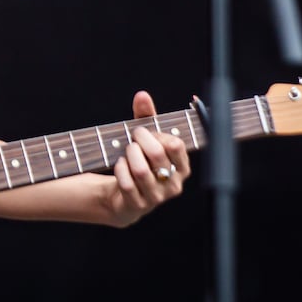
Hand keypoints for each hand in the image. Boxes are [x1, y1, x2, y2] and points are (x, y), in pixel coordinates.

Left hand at [106, 90, 190, 227]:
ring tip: (126, 152)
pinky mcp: (139, 205)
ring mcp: (157, 197)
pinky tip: (120, 165)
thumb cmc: (140, 162)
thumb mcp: (145, 138)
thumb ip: (146, 115)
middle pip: (157, 154)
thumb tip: (142, 96)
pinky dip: (119, 169)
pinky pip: (127, 183)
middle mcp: (174, 184)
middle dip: (139, 140)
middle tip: (132, 137)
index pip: (176, 145)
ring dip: (129, 155)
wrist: (123, 196)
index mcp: (182, 167)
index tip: (146, 132)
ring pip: (141, 170)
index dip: (157, 134)